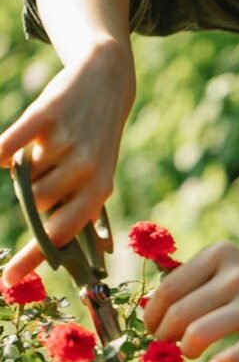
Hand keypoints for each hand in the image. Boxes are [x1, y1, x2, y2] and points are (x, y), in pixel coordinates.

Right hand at [0, 41, 134, 283]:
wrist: (105, 82)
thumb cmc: (97, 138)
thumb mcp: (100, 174)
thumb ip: (83, 210)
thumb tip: (86, 254)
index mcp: (100, 189)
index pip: (62, 233)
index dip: (34, 257)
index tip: (8, 280)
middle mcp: (87, 168)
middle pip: (35, 204)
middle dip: (33, 193)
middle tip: (48, 167)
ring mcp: (67, 141)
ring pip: (22, 177)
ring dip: (24, 168)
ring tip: (46, 149)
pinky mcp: (47, 114)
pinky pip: (9, 145)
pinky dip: (1, 150)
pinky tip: (1, 150)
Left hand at [143, 240, 238, 361]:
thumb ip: (201, 279)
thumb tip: (155, 306)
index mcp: (223, 254)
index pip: (170, 287)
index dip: (153, 313)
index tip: (151, 329)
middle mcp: (237, 274)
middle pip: (179, 313)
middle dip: (164, 335)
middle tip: (166, 346)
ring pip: (198, 334)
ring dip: (186, 349)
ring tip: (190, 353)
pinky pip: (233, 354)